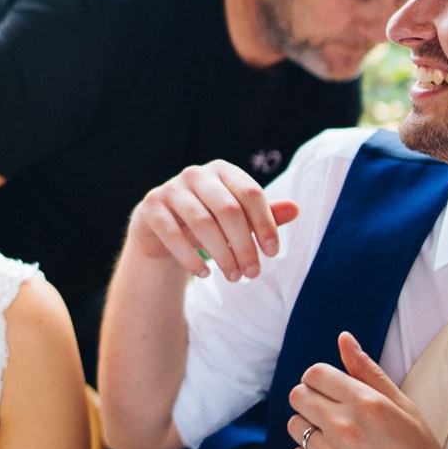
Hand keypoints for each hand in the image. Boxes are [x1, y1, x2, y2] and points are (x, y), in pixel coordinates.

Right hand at [124, 159, 301, 280]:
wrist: (160, 229)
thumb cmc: (207, 221)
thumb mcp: (236, 219)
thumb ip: (264, 214)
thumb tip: (297, 209)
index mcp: (222, 171)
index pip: (250, 192)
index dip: (266, 223)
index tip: (273, 254)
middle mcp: (195, 174)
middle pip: (228, 209)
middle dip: (244, 245)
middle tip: (252, 274)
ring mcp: (170, 189)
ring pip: (202, 222)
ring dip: (221, 254)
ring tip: (234, 277)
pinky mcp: (150, 208)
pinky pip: (173, 234)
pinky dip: (191, 257)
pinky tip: (204, 274)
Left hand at [286, 331, 447, 448]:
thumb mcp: (404, 408)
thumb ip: (368, 372)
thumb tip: (343, 338)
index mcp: (366, 404)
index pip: (315, 373)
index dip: (322, 380)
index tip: (333, 391)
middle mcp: (343, 428)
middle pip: (298, 396)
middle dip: (312, 400)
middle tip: (334, 415)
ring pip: (295, 426)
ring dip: (310, 428)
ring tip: (339, 441)